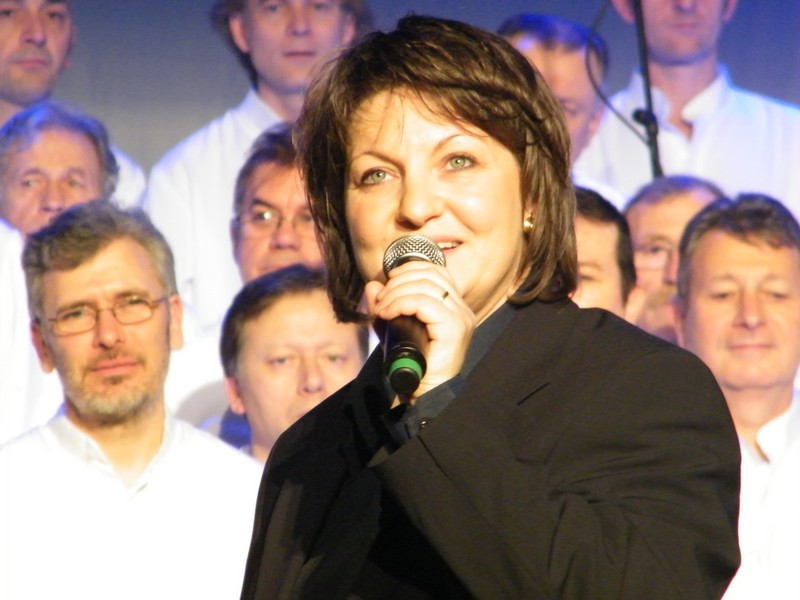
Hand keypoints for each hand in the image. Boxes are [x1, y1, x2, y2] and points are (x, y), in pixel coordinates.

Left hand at [365, 260, 475, 404]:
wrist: (423, 395)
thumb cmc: (411, 366)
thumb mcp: (392, 330)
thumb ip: (384, 307)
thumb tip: (373, 285)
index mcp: (453, 306)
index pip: (435, 271)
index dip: (408, 270)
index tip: (387, 284)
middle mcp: (462, 309)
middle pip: (429, 274)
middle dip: (398, 282)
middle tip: (381, 301)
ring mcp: (461, 318)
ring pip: (425, 286)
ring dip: (396, 293)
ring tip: (381, 310)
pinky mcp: (454, 328)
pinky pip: (423, 303)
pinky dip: (400, 303)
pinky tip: (387, 313)